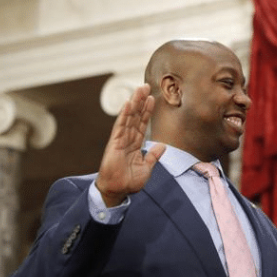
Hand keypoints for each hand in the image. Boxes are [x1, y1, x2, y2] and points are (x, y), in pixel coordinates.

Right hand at [95, 83, 164, 206]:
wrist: (117, 190)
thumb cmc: (129, 182)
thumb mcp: (147, 168)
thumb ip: (153, 156)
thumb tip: (162, 145)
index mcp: (135, 145)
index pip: (142, 124)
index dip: (147, 112)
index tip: (152, 99)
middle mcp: (128, 139)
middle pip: (135, 117)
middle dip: (141, 102)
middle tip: (146, 86)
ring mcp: (120, 140)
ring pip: (128, 118)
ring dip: (134, 103)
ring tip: (139, 90)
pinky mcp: (114, 143)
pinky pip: (120, 126)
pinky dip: (124, 114)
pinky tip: (128, 104)